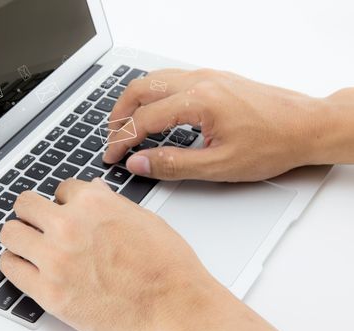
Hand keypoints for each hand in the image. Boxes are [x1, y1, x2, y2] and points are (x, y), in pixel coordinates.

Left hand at [0, 179, 299, 330]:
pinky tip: (26, 266)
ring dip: (18, 236)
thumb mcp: (145, 220)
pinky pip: (10, 268)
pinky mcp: (48, 292)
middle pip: (25, 204)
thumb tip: (93, 192)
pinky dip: (15, 264)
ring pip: (10, 233)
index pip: (60, 188)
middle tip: (38, 223)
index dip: (64, 201)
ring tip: (28, 245)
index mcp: (95, 202)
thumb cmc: (168, 268)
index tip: (65, 211)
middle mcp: (70, 225)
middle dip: (33, 212)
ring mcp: (55, 258)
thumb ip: (110, 204)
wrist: (175, 310)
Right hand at [103, 68, 327, 181]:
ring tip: (125, 125)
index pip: (144, 119)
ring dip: (133, 101)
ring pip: (153, 80)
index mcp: (199, 101)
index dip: (122, 140)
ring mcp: (206, 76)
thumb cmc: (273, 143)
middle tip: (111, 138)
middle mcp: (199, 81)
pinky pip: (170, 79)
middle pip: (140, 89)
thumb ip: (173, 164)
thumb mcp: (219, 166)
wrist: (307, 125)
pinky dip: (151, 95)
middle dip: (118, 115)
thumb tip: (139, 163)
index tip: (112, 155)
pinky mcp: (213, 78)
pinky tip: (152, 112)